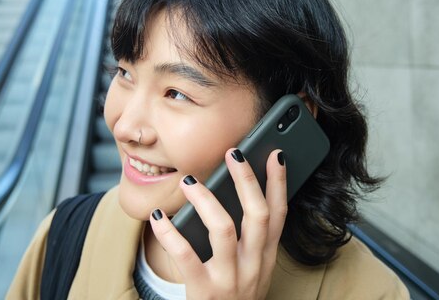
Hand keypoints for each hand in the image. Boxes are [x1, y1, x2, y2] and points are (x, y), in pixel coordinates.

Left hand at [149, 148, 287, 299]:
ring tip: (189, 181)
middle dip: (247, 180)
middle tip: (233, 153)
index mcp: (266, 258)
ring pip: (224, 229)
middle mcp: (253, 267)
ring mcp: (230, 280)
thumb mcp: (251, 270)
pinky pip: (185, 256)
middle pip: (257, 215)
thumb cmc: (234, 296)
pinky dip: (170, 233)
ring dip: (206, 200)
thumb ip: (248, 239)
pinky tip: (159, 217)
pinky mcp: (204, 292)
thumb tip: (234, 192)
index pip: (279, 215)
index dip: (279, 184)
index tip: (275, 155)